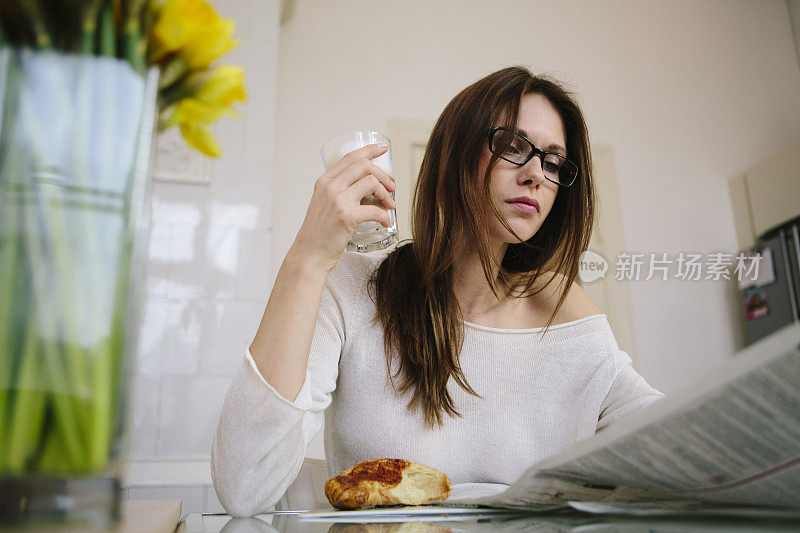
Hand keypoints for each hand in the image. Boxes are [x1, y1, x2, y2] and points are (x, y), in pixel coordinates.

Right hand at [292, 143, 396, 271]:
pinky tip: (385, 222)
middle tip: (392, 187)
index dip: (369, 150)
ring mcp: (337, 200)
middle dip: (383, 175)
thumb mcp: (323, 205)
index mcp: (324, 182)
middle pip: (363, 166)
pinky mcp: (346, 216)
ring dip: (386, 194)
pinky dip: (384, 216)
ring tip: (390, 205)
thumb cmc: (319, 234)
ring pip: (371, 183)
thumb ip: (338, 193)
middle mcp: (330, 187)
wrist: (309, 254)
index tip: (382, 148)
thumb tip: (364, 188)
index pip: (350, 158)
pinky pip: (374, 210)